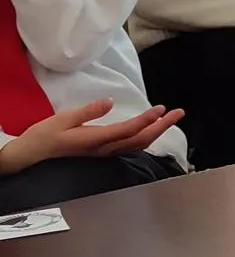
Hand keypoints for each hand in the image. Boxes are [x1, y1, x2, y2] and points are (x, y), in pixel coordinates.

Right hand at [0, 100, 182, 175]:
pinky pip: (130, 147)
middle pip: (139, 140)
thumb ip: (88, 111)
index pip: (127, 131)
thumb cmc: (46, 135)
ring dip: (156, 131)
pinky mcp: (103, 152)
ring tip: (171, 118)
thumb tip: (110, 102)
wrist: (33, 155)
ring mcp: (105, 153)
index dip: (145, 121)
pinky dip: (145, 138)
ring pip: (137, 145)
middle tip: (179, 113)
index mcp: (95, 140)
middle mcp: (104, 149)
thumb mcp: (63, 119)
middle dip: (161, 127)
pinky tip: (152, 130)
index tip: (160, 109)